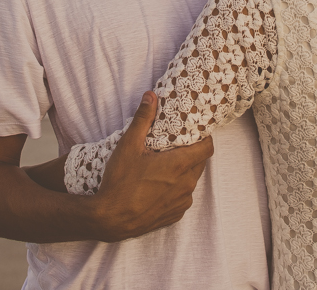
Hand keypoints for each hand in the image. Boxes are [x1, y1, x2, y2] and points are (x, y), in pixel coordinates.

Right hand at [93, 91, 213, 241]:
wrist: (110, 219)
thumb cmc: (119, 182)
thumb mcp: (128, 145)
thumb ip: (143, 119)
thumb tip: (150, 96)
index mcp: (179, 165)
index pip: (207, 148)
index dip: (204, 138)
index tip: (194, 133)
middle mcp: (186, 185)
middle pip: (199, 163)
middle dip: (192, 153)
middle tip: (176, 145)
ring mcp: (181, 202)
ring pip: (191, 181)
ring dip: (183, 172)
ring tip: (165, 165)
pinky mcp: (174, 215)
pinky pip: (182, 197)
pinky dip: (176, 189)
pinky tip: (158, 185)